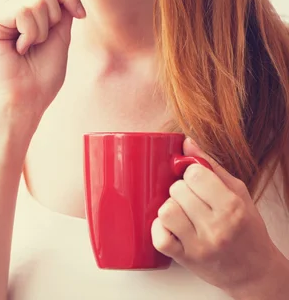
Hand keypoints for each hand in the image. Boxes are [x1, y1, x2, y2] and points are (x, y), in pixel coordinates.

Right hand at [0, 0, 85, 123]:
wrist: (27, 100)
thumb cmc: (43, 74)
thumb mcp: (61, 33)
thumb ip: (62, 7)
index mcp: (27, 11)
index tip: (80, 14)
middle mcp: (11, 9)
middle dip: (54, 13)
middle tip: (44, 38)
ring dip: (42, 28)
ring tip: (30, 46)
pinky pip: (22, 10)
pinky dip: (31, 32)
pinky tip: (20, 49)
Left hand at [151, 137, 286, 296]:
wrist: (253, 272)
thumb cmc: (246, 228)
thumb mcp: (238, 192)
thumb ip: (212, 166)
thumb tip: (187, 142)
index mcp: (231, 206)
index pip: (194, 174)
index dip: (191, 173)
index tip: (197, 181)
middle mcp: (216, 227)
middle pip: (177, 190)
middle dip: (181, 189)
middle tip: (191, 198)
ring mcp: (200, 246)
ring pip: (166, 211)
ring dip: (171, 207)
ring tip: (182, 211)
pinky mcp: (186, 260)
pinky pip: (159, 238)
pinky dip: (160, 229)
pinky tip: (171, 227)